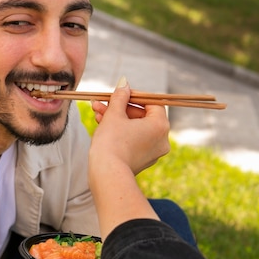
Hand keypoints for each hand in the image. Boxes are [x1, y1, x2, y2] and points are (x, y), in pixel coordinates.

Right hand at [88, 77, 169, 240]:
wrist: (106, 175)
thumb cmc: (111, 143)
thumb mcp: (114, 114)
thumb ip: (120, 96)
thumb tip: (124, 83)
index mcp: (160, 125)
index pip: (152, 102)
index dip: (134, 95)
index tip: (119, 93)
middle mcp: (161, 140)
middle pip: (141, 116)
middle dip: (120, 107)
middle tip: (102, 101)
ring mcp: (152, 152)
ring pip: (134, 128)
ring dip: (116, 119)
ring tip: (96, 112)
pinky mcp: (141, 161)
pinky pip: (133, 140)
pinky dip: (120, 132)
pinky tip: (102, 125)